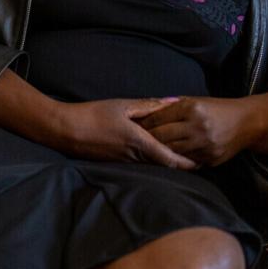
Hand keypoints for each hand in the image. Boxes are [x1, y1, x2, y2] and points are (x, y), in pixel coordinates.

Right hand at [54, 98, 197, 169]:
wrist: (65, 131)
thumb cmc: (93, 115)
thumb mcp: (122, 105)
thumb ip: (149, 105)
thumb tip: (173, 102)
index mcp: (139, 143)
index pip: (171, 160)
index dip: (188, 163)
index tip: (202, 161)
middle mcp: (135, 157)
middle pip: (165, 166)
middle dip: (183, 164)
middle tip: (199, 158)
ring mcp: (125, 162)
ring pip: (153, 166)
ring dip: (168, 162)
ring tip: (183, 154)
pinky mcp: (117, 163)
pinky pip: (141, 164)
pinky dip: (153, 160)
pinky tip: (157, 152)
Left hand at [136, 96, 256, 166]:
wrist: (247, 122)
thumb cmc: (216, 109)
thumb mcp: (195, 101)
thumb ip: (172, 107)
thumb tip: (146, 111)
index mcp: (191, 108)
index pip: (158, 119)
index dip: (144, 124)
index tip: (134, 127)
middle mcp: (197, 126)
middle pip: (162, 137)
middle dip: (148, 139)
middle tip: (136, 141)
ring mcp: (204, 144)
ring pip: (172, 152)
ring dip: (160, 151)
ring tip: (149, 150)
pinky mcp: (210, 158)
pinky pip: (187, 161)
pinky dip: (178, 159)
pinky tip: (169, 157)